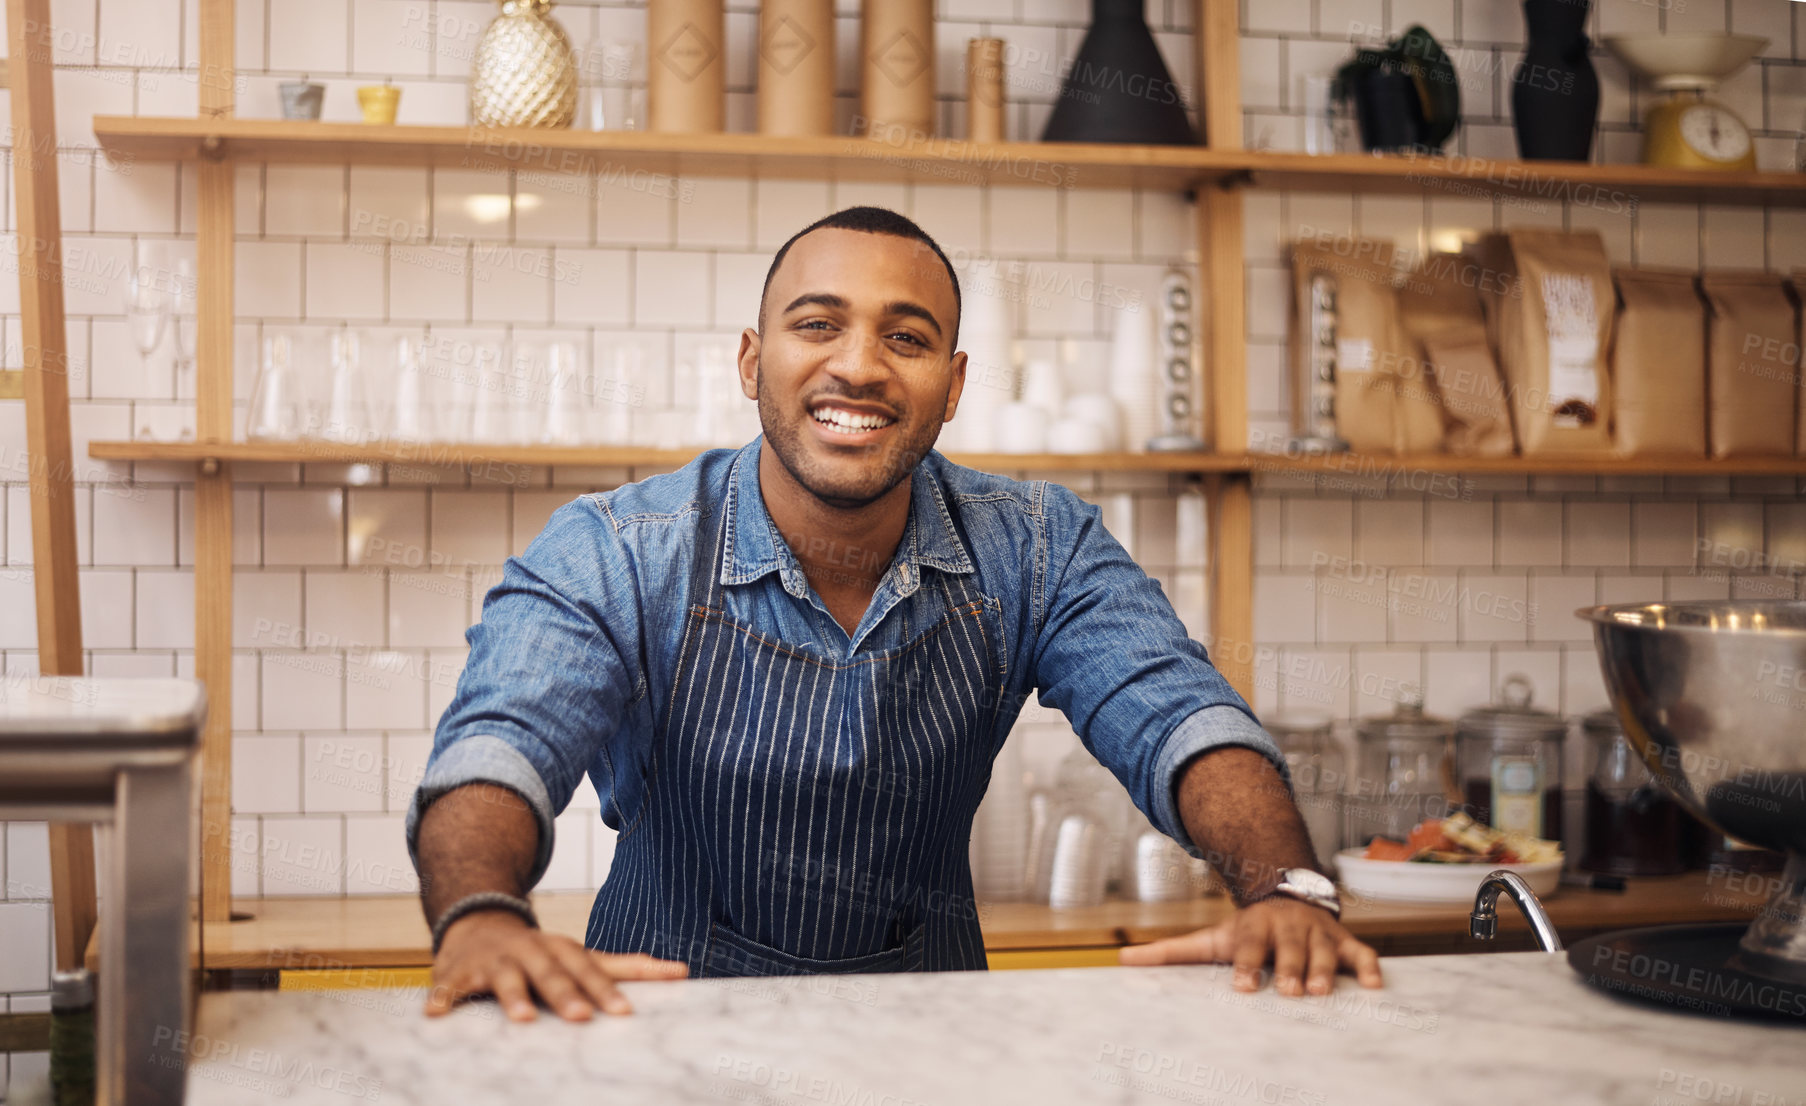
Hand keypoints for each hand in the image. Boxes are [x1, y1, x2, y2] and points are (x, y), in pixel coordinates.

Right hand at [424, 911, 688, 1021]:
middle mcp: (532, 953)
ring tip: (524, 1019)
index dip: (608, 990)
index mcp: (563, 951)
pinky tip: (436, 1017)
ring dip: (514, 997)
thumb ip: (625, 968)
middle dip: (567, 995)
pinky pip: (449, 988)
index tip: (626, 1013)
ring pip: (506, 979)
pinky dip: (443, 1000)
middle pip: (552, 974)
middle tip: (582, 1018)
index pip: (591, 969)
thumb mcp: (581, 955)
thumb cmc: (542, 952)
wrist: (479, 920)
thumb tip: (681, 971)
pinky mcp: (459, 973)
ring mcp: (495, 961)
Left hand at [1118, 897, 1382, 995]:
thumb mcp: (1209, 937)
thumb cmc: (1246, 930)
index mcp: (1253, 930)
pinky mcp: (1343, 943)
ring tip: (1322, 991)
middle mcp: (1286, 931)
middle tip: (1290, 990)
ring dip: (1325, 970)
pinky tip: (1376, 986)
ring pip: (1324, 952)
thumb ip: (1170, 952)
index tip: (1241, 986)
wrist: (1287, 895)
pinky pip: (1361, 953)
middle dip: (1290, 969)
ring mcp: (1317, 935)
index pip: (1247, 949)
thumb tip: (1121, 959)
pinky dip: (1369, 967)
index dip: (1245, 965)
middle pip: (1289, 950)